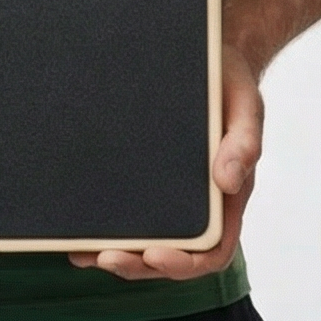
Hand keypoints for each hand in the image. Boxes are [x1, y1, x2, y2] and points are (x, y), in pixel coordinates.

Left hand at [68, 47, 263, 280]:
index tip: (155, 254)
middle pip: (171, 255)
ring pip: (143, 241)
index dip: (184, 263)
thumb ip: (244, 142)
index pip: (212, 250)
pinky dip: (101, 226)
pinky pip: (124, 209)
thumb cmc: (230, 83)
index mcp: (227, 199)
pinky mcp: (141, 175)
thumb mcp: (245, 106)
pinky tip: (75, 228)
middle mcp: (197, 205)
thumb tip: (228, 182)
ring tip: (82, 253)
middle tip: (106, 258)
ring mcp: (167, 194)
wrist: (204, 56)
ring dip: (115, 254)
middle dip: (138, 264)